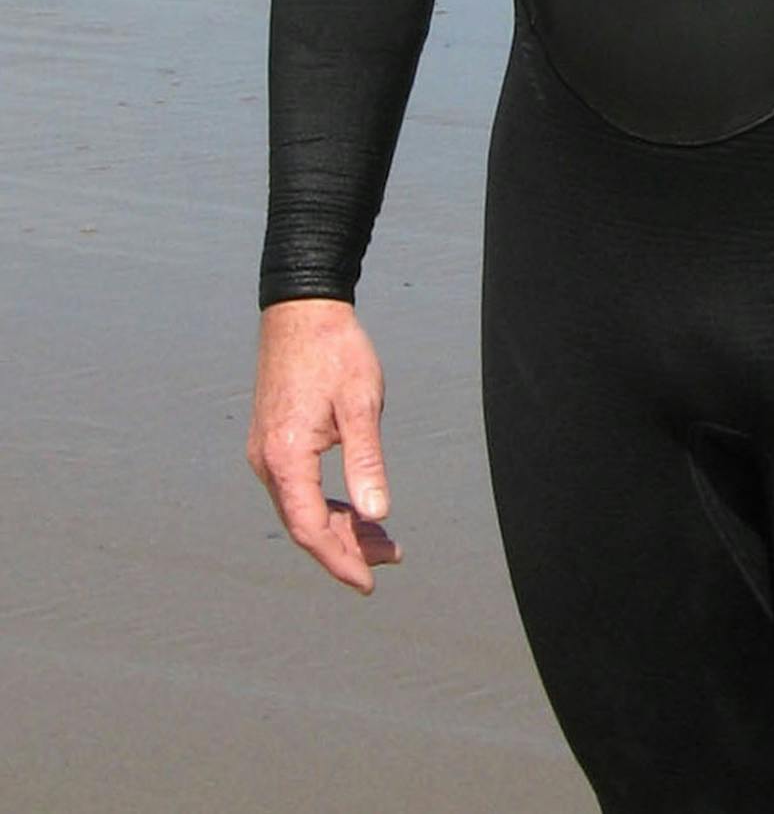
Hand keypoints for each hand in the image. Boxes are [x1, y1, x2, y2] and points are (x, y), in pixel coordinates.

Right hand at [247, 299, 401, 593]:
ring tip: (382, 540)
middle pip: (304, 524)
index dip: (339, 560)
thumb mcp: (361, 403)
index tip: (367, 583)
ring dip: (339, 528)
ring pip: (301, 509)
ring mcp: (265, 451)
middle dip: (346, 548)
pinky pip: (297, 489)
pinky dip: (326, 505)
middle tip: (390, 558)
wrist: (302, 307)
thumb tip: (377, 515)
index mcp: (285, 455)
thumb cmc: (334, 350)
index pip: (310, 528)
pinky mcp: (272, 442)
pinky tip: (357, 510)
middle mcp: (267, 460)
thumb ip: (367, 460)